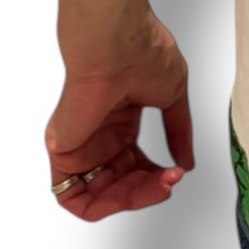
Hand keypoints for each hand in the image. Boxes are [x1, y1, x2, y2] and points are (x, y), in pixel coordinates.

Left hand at [45, 8, 193, 221]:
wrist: (115, 41)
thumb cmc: (141, 52)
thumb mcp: (171, 96)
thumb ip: (178, 131)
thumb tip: (185, 160)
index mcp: (120, 120)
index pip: (136, 163)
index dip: (157, 174)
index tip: (177, 170)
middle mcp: (99, 135)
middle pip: (123, 182)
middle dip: (150, 188)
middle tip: (171, 181)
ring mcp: (82, 144)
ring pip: (103, 195)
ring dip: (134, 199)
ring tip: (159, 186)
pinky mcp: (63, 153)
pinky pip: (75, 199)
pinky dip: (102, 207)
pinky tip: (128, 196)